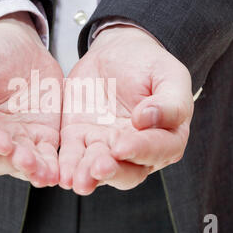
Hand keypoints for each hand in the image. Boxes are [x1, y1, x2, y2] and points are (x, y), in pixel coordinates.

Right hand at [0, 12, 62, 186]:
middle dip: (12, 162)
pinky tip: (58, 171)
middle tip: (28, 162)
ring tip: (46, 174)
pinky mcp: (37, 138)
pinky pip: (43, 156)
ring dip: (32, 170)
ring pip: (18, 163)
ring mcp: (12, 139)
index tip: (4, 143)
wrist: (22, 48)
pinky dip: (50, 165)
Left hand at [59, 26, 193, 194]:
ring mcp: (105, 146)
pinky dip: (67, 166)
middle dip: (112, 171)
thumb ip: (170, 101)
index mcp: (165, 136)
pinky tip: (62, 175)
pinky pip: (73, 156)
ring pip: (98, 168)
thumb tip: (148, 120)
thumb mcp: (169, 75)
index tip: (122, 146)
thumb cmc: (148, 65)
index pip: (158, 150)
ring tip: (77, 180)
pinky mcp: (79, 138)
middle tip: (99, 168)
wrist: (116, 53)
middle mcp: (135, 149)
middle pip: (128, 170)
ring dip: (88, 176)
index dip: (141, 150)